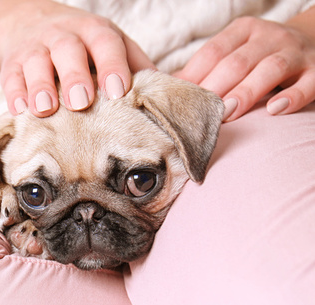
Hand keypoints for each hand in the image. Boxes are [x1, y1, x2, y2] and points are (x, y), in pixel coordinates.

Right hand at [0, 0, 154, 116]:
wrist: (31, 23)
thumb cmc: (84, 47)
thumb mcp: (112, 48)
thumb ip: (136, 69)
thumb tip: (170, 97)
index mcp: (94, 32)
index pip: (105, 43)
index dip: (112, 65)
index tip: (118, 90)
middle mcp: (63, 36)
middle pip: (68, 51)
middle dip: (74, 76)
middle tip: (81, 101)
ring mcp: (35, 49)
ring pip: (36, 63)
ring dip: (39, 85)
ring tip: (45, 108)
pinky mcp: (12, 64)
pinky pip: (10, 78)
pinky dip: (14, 94)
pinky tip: (19, 111)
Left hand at [175, 9, 314, 121]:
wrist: (313, 41)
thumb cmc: (259, 55)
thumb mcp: (234, 51)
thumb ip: (205, 68)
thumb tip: (164, 85)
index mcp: (243, 31)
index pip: (214, 52)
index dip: (195, 76)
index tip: (177, 99)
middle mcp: (269, 37)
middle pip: (238, 62)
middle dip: (217, 87)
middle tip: (200, 112)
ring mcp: (295, 53)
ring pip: (270, 70)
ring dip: (247, 92)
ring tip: (229, 112)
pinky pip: (306, 84)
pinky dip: (292, 96)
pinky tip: (275, 110)